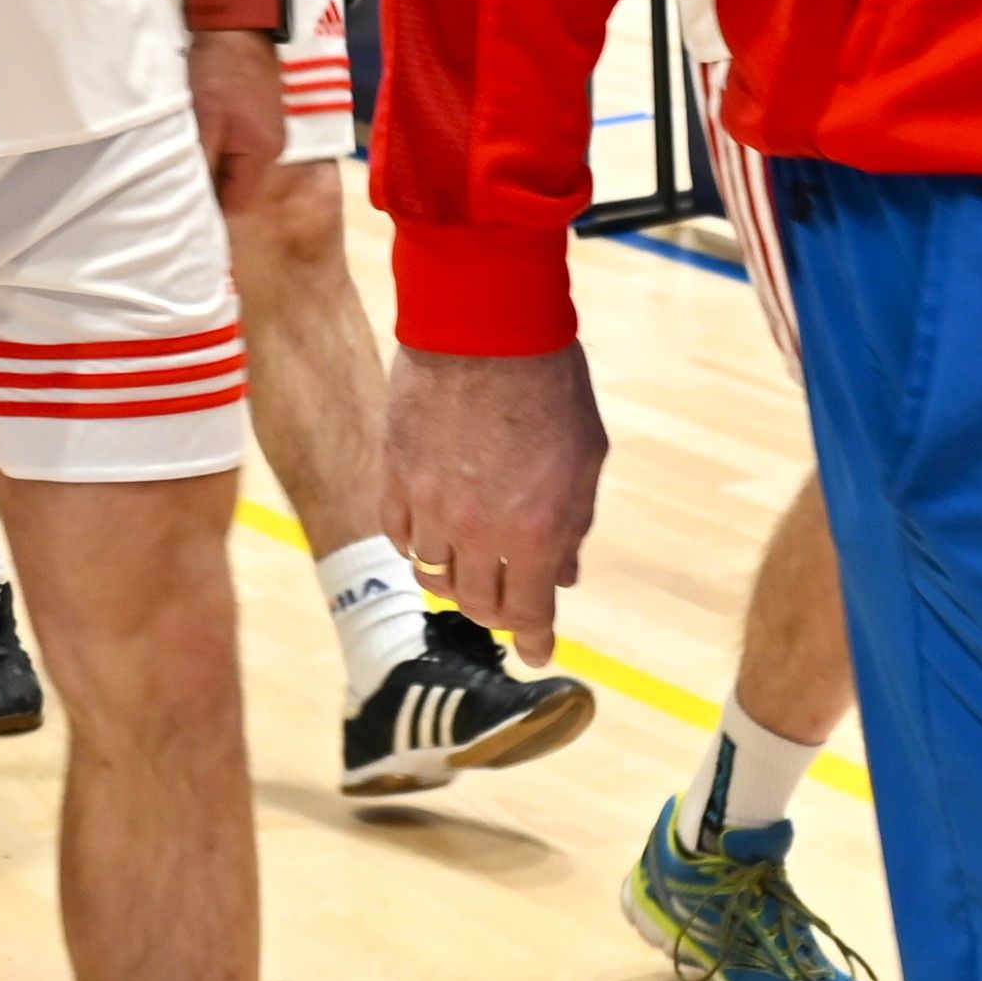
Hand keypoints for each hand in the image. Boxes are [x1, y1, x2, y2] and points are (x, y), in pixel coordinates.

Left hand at [184, 27, 285, 216]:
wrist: (236, 20)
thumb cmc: (219, 72)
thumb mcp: (204, 122)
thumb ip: (203, 163)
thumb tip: (196, 200)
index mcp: (263, 154)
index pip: (236, 203)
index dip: (208, 206)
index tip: (179, 198)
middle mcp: (274, 145)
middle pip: (238, 183)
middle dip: (210, 181)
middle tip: (177, 173)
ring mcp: (270, 126)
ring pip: (237, 161)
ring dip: (214, 157)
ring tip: (186, 147)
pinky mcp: (262, 109)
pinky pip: (240, 140)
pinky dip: (220, 139)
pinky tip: (202, 127)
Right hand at [385, 340, 607, 666]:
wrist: (487, 328)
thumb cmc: (549, 384)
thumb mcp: (584, 459)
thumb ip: (572, 523)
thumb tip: (562, 570)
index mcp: (536, 533)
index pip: (528, 613)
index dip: (533, 640)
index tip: (535, 653)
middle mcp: (480, 533)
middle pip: (478, 604)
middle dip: (497, 611)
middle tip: (506, 602)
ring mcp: (432, 508)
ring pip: (433, 575)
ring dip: (454, 578)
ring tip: (466, 564)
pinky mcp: (396, 478)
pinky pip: (399, 535)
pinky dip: (417, 544)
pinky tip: (430, 533)